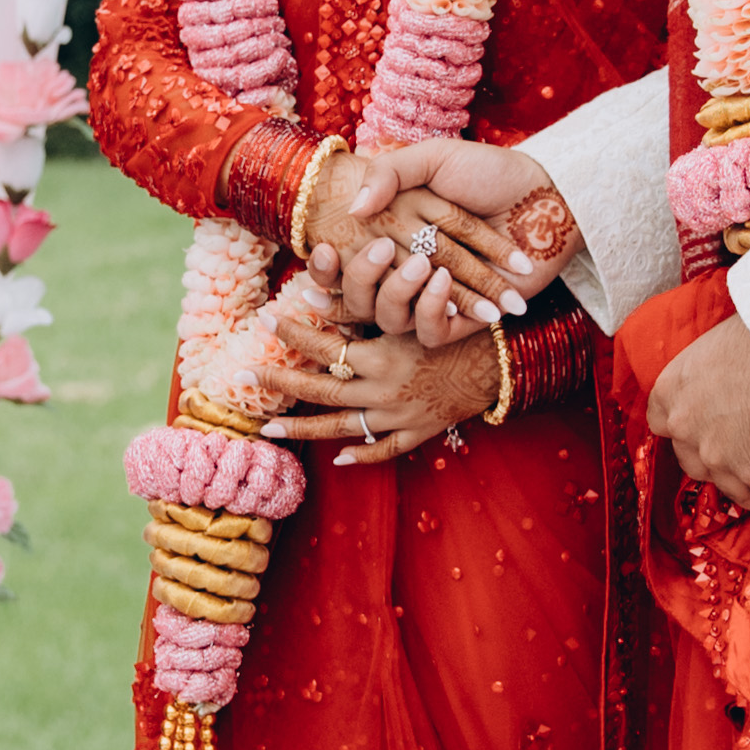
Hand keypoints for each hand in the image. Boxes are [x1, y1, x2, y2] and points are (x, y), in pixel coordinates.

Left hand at [264, 296, 504, 467]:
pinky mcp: (416, 433)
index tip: (267, 321)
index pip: (325, 345)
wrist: (503, 362)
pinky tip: (336, 457)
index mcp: (381, 357)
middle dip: (281, 384)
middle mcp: (382, 391)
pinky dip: (359, 456)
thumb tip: (323, 292)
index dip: (295, 333)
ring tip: (269, 431)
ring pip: (340, 428)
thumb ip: (371, 307)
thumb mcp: (415, 310)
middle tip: (246, 378)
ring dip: (302, 429)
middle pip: (320, 390)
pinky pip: (382, 450)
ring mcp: (397, 417)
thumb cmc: (459, 326)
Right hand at [316, 139, 565, 347]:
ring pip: (391, 319)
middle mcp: (407, 269)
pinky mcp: (464, 317)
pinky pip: (431, 333)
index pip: (344, 263)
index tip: (322, 250)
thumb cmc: (490, 171)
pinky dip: (432, 310)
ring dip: (398, 294)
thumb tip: (354, 208)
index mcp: (392, 236)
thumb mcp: (433, 159)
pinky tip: (446, 282)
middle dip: (357, 280)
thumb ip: (388, 174)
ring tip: (423, 264)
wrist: (545, 193)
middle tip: (379, 251)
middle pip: (360, 295)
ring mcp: (435, 296)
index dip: (325, 267)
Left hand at [646, 316, 749, 517]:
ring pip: (730, 487)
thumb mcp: (713, 347)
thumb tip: (724, 382)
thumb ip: (705, 376)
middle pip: (692, 463)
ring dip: (745, 493)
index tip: (696, 436)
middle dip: (712, 466)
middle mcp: (685, 429)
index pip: (660, 424)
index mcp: (669, 392)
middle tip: (733, 462)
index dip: (681, 433)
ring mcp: (719, 455)